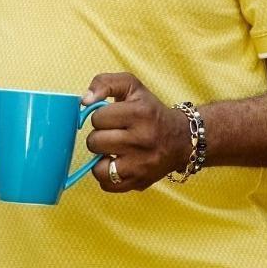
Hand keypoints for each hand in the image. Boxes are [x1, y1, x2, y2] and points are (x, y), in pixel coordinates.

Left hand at [81, 72, 190, 191]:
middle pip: (94, 142)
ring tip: (113, 151)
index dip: (101, 117)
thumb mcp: (132, 86)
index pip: (97, 118)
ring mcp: (141, 164)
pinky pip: (107, 185)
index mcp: (139, 113)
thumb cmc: (150, 111)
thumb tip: (84, 100)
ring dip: (101, 159)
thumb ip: (104, 83)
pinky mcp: (140, 182)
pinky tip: (117, 165)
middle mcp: (142, 140)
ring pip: (97, 167)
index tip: (113, 118)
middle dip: (100, 137)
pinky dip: (107, 176)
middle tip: (113, 134)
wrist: (182, 139)